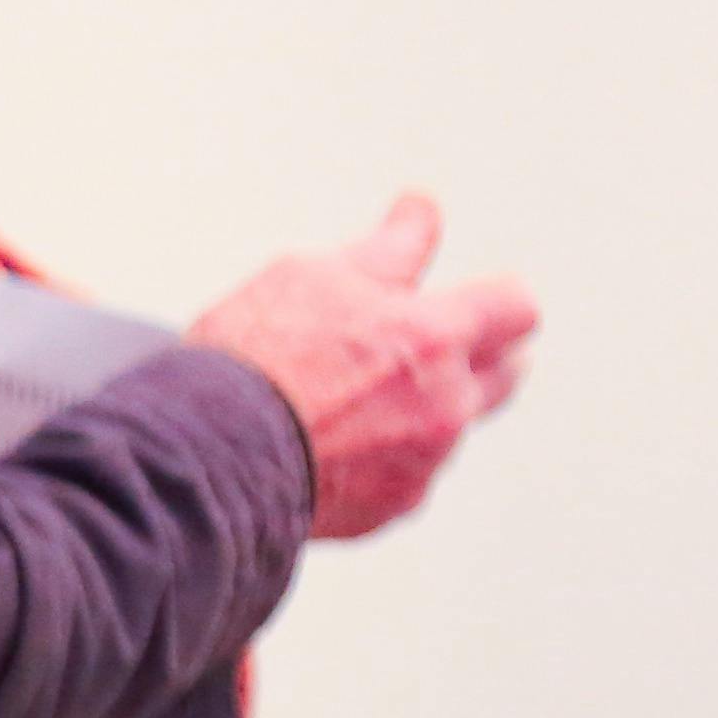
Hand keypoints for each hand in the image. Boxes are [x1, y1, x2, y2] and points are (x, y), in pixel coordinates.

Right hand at [185, 195, 539, 538]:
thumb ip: (388, 247)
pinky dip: (379, 462)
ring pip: (448, 428)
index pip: (516, 308)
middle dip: (476, 358)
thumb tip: (421, 210)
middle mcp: (446, 402)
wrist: (201, 456)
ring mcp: (423, 462)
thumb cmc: (250, 358)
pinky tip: (326, 448)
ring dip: (419, 412)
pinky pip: (407, 478)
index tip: (467, 300)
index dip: (493, 300)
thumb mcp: (311, 276)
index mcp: (434, 335)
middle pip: (505, 375)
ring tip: (345, 405)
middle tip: (415, 350)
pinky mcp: (390, 508)